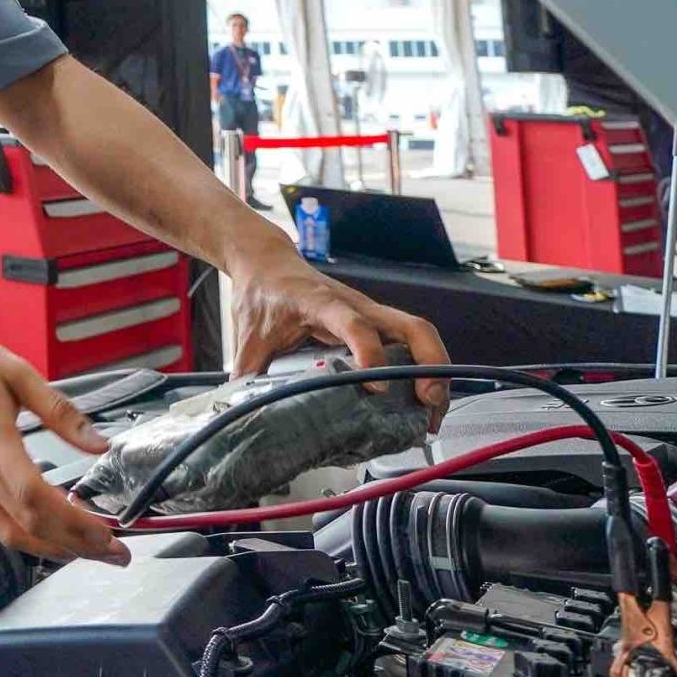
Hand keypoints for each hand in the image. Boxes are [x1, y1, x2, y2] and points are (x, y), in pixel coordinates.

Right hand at [0, 323, 127, 563]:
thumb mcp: (18, 372)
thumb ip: (62, 412)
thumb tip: (99, 444)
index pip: (33, 496)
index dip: (73, 522)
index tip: (106, 533)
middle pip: (27, 526)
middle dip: (76, 547)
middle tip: (115, 553)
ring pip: (9, 534)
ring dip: (54, 549)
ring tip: (90, 550)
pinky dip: (29, 536)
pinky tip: (53, 531)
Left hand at [227, 243, 452, 424]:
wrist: (267, 262)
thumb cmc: (262, 292)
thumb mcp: (248, 335)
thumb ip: (246, 375)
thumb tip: (241, 414)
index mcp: (321, 304)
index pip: (355, 324)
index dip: (371, 354)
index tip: (376, 388)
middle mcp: (356, 306)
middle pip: (411, 327)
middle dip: (430, 366)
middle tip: (429, 404)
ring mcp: (371, 314)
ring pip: (419, 335)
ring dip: (435, 371)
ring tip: (433, 413)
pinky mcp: (375, 323)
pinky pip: (411, 343)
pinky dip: (424, 370)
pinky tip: (422, 401)